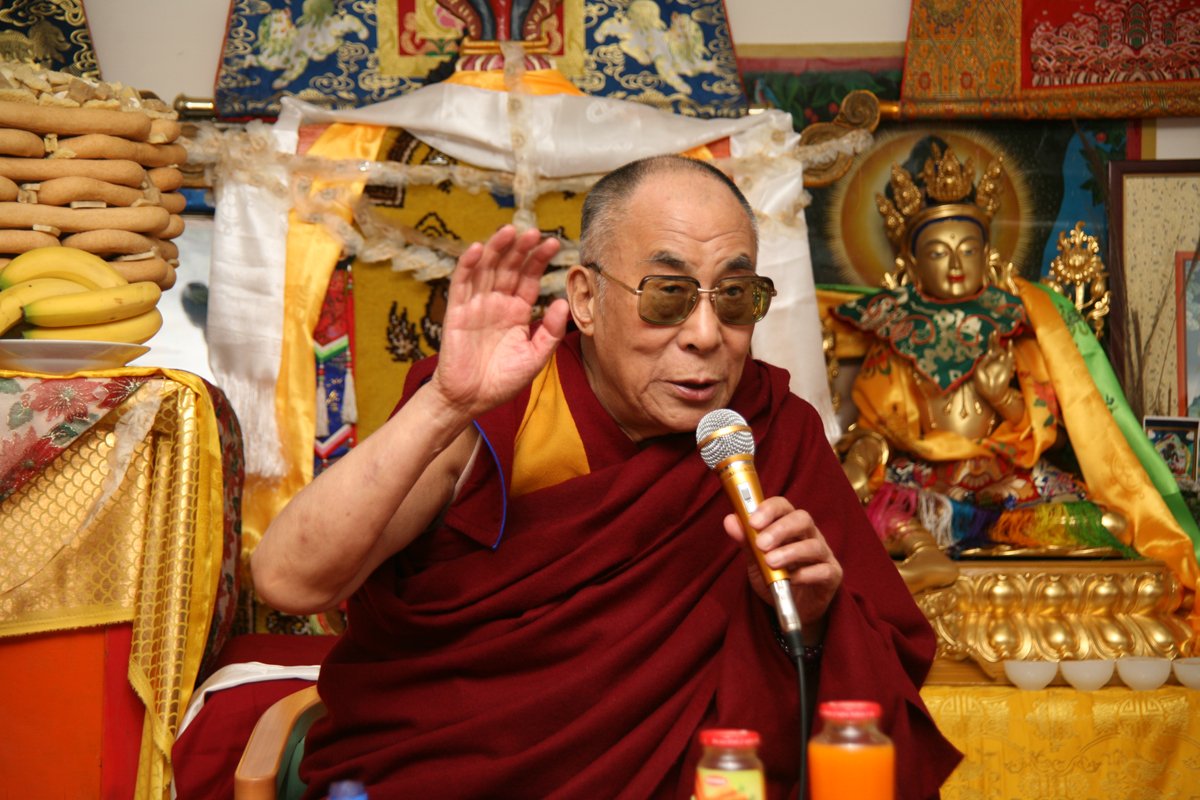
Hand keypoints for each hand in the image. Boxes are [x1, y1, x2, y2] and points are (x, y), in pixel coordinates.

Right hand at [429, 225, 569, 420]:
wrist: (471, 401)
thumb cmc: (502, 381)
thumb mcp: (535, 358)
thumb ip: (550, 332)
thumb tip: (564, 303)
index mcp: (517, 311)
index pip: (530, 278)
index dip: (539, 260)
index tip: (554, 244)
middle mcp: (497, 303)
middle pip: (509, 267)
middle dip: (521, 249)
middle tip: (533, 231)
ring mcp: (476, 305)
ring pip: (486, 269)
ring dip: (496, 248)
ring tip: (509, 230)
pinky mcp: (455, 312)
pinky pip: (460, 284)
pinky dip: (467, 265)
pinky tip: (477, 249)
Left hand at [723, 497, 842, 640]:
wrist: (793, 608)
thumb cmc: (775, 577)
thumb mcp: (755, 559)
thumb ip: (746, 540)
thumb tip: (730, 520)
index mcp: (790, 525)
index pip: (783, 506)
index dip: (769, 510)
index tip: (752, 522)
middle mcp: (809, 535)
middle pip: (802, 519)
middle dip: (780, 529)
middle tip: (761, 544)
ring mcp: (823, 554)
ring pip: (813, 545)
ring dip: (790, 552)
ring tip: (771, 562)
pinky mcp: (832, 575)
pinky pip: (824, 570)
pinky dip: (806, 574)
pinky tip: (791, 580)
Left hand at [972, 331, 1015, 405]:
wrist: (991, 393)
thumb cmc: (982, 383)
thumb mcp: (979, 370)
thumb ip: (984, 360)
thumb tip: (991, 352)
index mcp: (986, 362)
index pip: (988, 349)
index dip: (989, 342)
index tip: (990, 333)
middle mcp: (994, 361)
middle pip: (995, 347)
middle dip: (994, 339)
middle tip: (994, 330)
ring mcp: (1001, 363)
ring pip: (1002, 350)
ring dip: (1000, 342)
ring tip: (998, 333)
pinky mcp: (1007, 366)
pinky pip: (1010, 356)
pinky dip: (1010, 349)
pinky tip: (1009, 342)